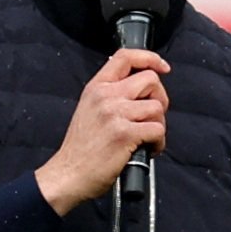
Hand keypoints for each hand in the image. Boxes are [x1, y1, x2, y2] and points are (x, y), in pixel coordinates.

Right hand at [34, 48, 168, 214]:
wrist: (68, 174)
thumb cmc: (80, 149)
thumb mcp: (88, 109)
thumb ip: (110, 95)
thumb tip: (141, 91)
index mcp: (96, 88)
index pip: (126, 57)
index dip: (150, 58)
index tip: (162, 67)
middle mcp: (105, 96)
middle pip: (150, 80)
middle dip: (160, 98)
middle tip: (152, 116)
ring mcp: (115, 114)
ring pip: (157, 107)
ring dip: (158, 124)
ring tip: (147, 138)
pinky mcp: (125, 134)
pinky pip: (158, 129)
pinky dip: (158, 142)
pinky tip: (147, 149)